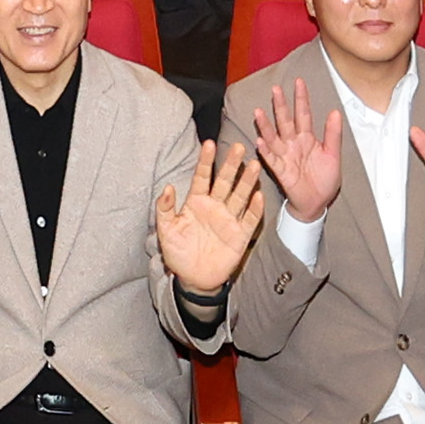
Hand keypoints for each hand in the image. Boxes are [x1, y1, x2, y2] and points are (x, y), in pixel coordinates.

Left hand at [156, 141, 270, 291]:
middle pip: (225, 181)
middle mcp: (215, 206)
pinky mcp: (240, 235)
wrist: (194, 279)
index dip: (206, 161)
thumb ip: (165, 209)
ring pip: (240, 196)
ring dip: (247, 181)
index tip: (209, 144)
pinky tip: (258, 196)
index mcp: (196, 202)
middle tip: (239, 146)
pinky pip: (250, 220)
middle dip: (231, 164)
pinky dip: (254, 209)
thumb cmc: (178, 253)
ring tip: (253, 165)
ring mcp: (229, 219)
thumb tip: (168, 188)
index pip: (202, 177)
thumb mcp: (166, 231)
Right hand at [247, 87, 348, 222]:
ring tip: (258, 112)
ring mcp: (285, 156)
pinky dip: (265, 151)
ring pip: (273, 137)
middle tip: (275, 89)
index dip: (301, 98)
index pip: (303, 114)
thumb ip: (333, 134)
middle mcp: (293, 144)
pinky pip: (271, 159)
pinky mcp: (281, 171)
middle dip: (280, 105)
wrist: (318, 203)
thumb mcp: (333, 155)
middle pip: (285, 121)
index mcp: (307, 138)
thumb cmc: (324, 179)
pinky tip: (260, 141)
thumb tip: (335, 111)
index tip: (299, 82)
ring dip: (265, 126)